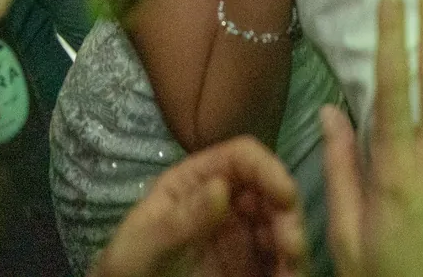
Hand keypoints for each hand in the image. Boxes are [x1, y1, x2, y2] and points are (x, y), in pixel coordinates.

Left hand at [93, 136, 307, 276]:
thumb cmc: (129, 273)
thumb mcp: (145, 247)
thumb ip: (181, 219)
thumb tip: (223, 186)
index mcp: (196, 183)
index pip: (240, 158)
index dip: (267, 169)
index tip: (285, 197)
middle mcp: (224, 203)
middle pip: (270, 191)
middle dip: (287, 214)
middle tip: (293, 247)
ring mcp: (240, 236)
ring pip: (281, 225)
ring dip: (294, 243)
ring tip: (293, 271)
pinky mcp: (250, 266)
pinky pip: (279, 259)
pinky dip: (290, 267)